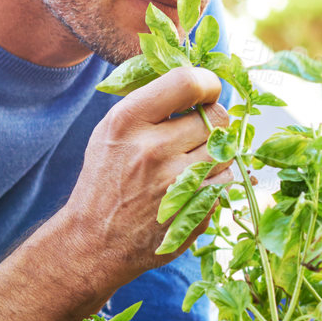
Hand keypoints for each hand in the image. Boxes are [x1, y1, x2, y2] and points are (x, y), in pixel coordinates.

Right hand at [62, 66, 233, 285]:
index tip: (207, 91)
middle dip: (213, 121)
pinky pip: (225, 182)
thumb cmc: (106, 178)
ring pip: (226, 151)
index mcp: (128, 122)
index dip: (208, 83)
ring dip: (215, 153)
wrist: (95, 240)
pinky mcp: (194, 212)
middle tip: (198, 130)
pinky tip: (190, 187)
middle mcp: (153, 150)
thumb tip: (196, 80)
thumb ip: (150, 103)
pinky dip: (214, 182)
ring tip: (191, 161)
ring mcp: (176, 185)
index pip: (187, 82)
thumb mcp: (111, 130)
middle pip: (217, 117)